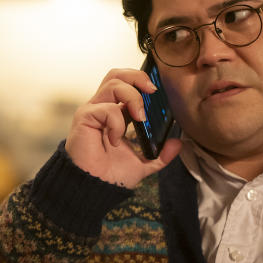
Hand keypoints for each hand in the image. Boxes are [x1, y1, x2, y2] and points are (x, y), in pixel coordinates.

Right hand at [66, 68, 181, 188]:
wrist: (95, 188)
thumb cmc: (111, 175)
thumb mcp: (144, 163)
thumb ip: (161, 154)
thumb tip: (178, 144)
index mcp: (115, 113)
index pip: (126, 84)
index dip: (142, 81)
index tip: (158, 91)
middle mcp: (103, 108)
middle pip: (117, 74)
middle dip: (137, 76)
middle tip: (152, 91)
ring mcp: (93, 111)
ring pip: (113, 83)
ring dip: (132, 97)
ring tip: (139, 118)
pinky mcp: (85, 117)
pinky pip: (107, 108)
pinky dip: (118, 123)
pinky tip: (116, 140)